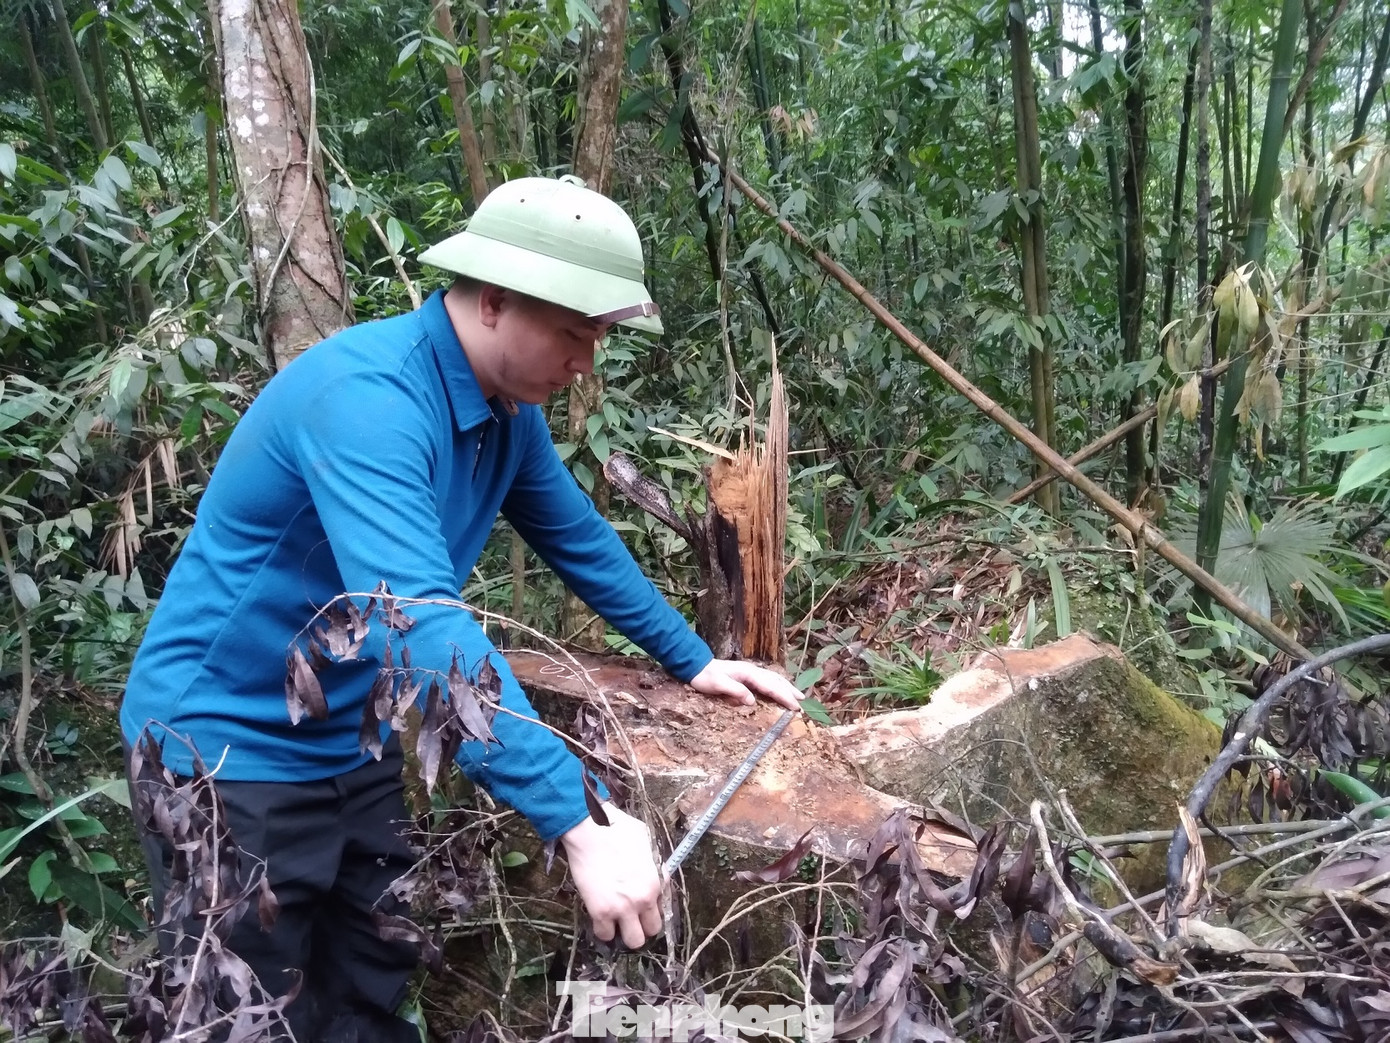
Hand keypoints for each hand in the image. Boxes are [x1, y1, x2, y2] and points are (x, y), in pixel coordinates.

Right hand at [559, 803, 661, 947]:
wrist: (587, 832)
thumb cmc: (616, 830)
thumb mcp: (645, 841)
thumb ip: (653, 863)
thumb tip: (656, 872)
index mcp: (655, 883)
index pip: (663, 911)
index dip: (651, 908)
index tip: (642, 905)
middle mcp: (642, 900)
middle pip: (651, 931)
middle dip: (642, 925)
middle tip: (630, 916)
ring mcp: (621, 909)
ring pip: (632, 941)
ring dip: (625, 932)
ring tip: (616, 921)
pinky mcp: (599, 912)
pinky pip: (604, 935)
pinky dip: (603, 930)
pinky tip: (600, 918)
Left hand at [688, 659, 803, 711]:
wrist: (696, 666)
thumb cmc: (706, 677)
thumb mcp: (717, 684)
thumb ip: (735, 691)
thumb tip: (752, 700)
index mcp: (748, 673)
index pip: (770, 686)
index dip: (784, 696)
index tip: (795, 706)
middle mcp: (752, 671)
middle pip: (776, 681)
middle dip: (789, 692)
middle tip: (802, 704)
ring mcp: (750, 672)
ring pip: (773, 679)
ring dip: (786, 688)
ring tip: (798, 696)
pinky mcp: (746, 676)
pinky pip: (767, 681)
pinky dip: (777, 685)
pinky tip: (780, 690)